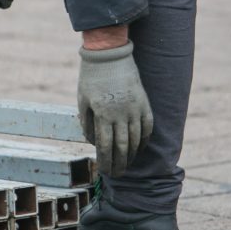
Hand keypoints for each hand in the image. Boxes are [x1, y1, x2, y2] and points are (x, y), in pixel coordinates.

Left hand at [77, 41, 152, 176]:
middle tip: (117, 175)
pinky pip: (147, 126)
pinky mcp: (144, 102)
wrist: (109, 55)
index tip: (105, 171)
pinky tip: (140, 147)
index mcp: (102, 114)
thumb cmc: (91, 78)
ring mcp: (135, 108)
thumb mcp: (82, 101)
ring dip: (132, 154)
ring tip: (127, 164)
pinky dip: (144, 139)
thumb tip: (94, 142)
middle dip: (120, 164)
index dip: (106, 161)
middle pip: (123, 147)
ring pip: (136, 139)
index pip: (105, 146)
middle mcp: (121, 114)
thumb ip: (87, 123)